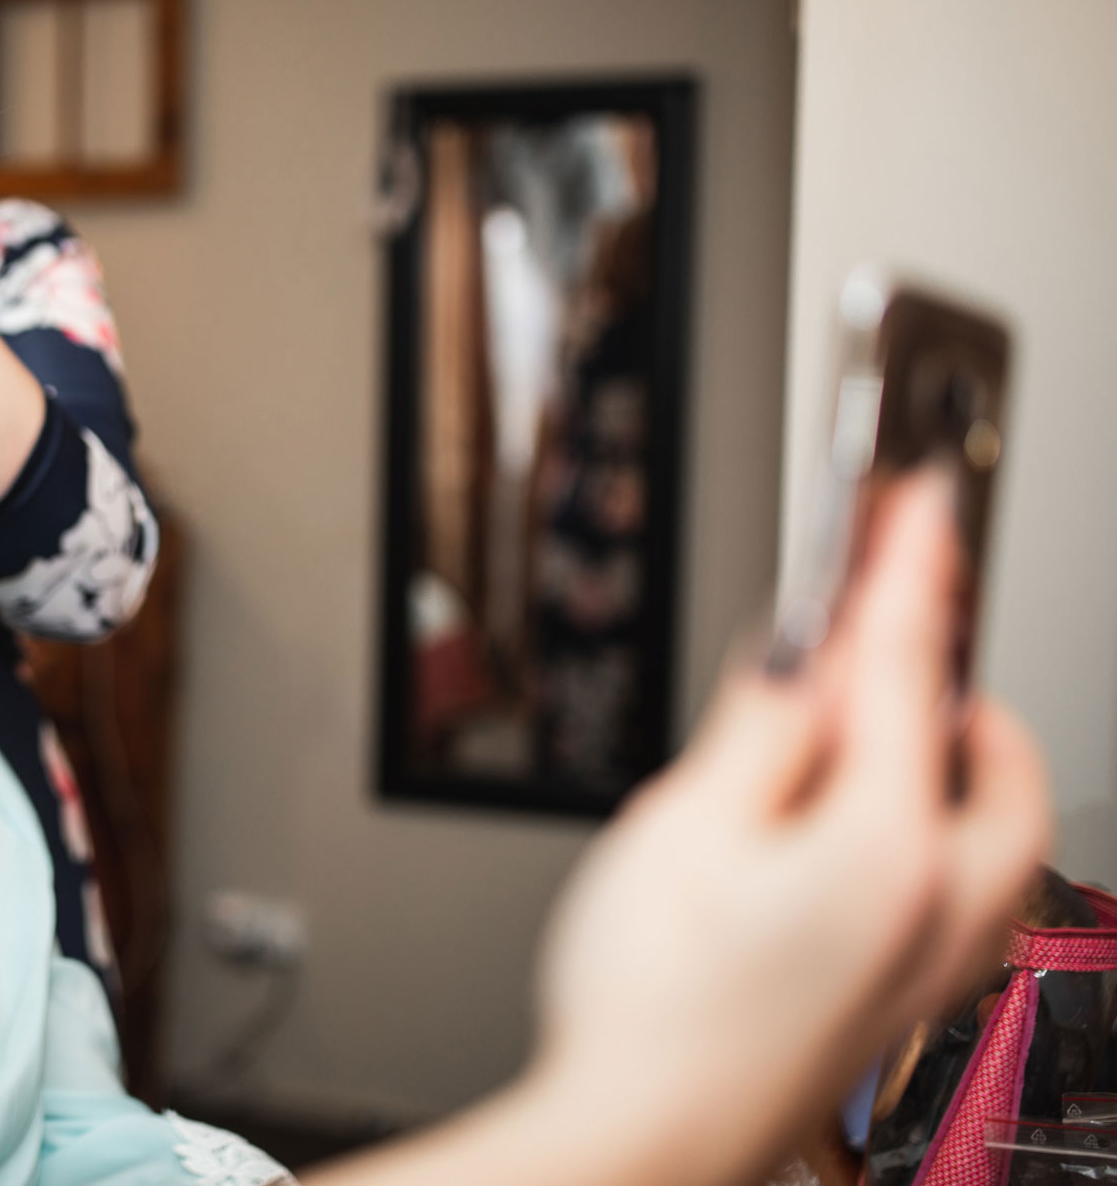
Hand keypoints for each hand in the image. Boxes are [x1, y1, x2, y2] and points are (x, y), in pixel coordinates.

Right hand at [527, 471, 1049, 1184]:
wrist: (638, 1140)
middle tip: (887, 625)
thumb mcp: (684, 826)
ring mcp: (926, 963)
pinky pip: (958, 884)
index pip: (908, 671)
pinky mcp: (896, 998)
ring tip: (863, 721)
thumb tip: (803, 656)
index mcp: (889, 848)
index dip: (906, 574)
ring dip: (946, 756)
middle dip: (949, 681)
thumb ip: (759, 727)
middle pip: (992, 759)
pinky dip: (928, 826)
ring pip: (991, 829)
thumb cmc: (650, 1008)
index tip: (916, 507)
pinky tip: (848, 825)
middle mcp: (936, 908)